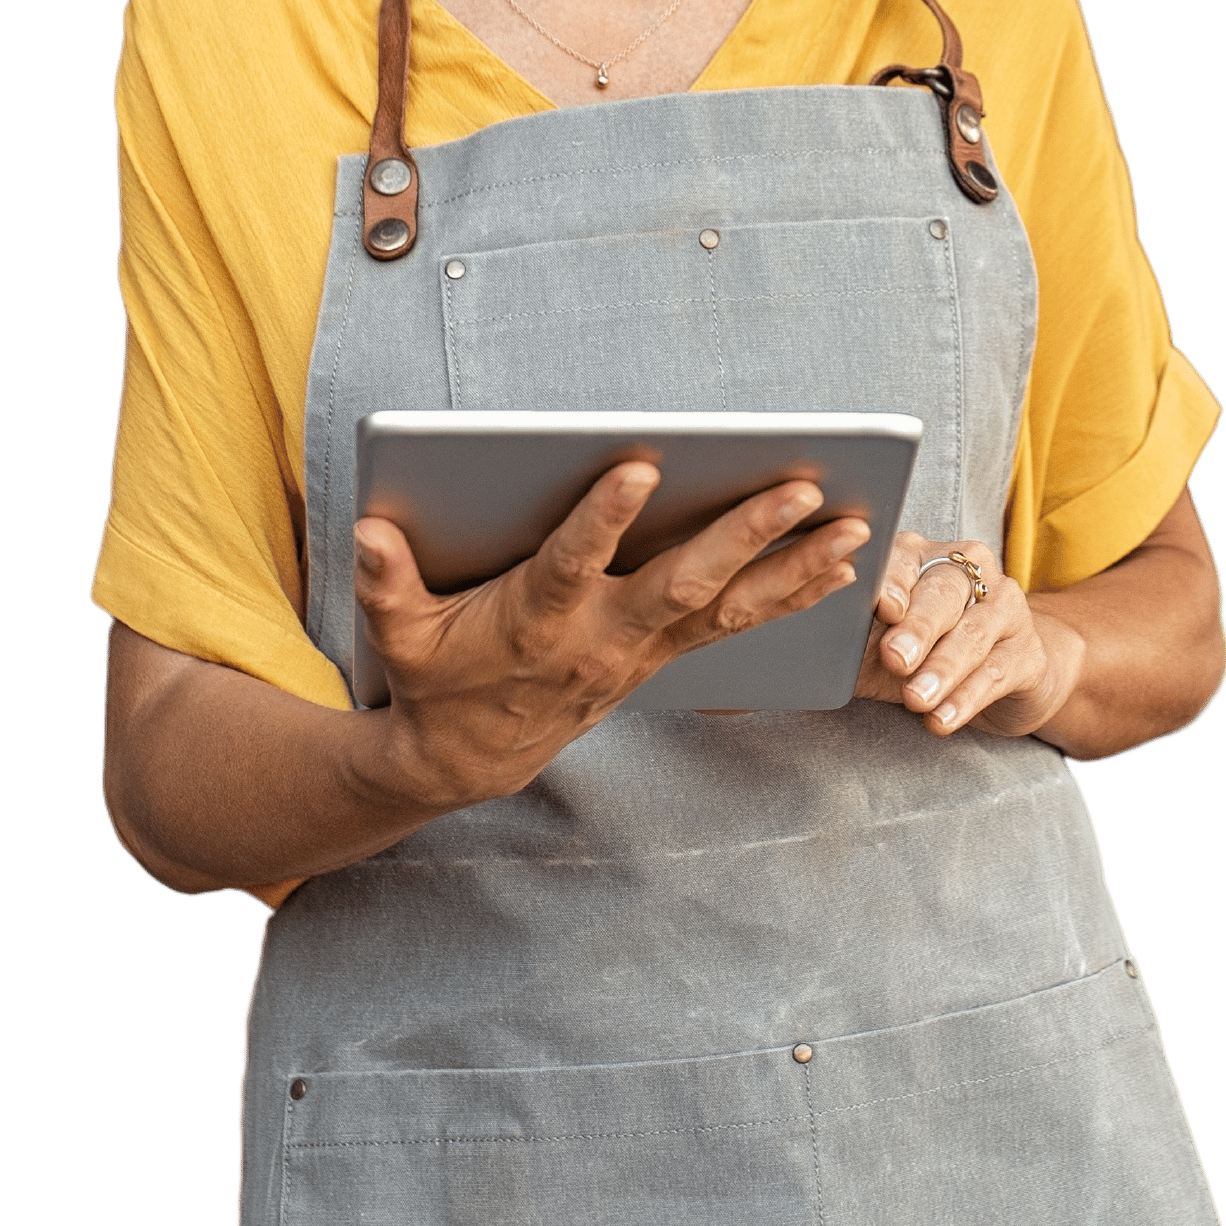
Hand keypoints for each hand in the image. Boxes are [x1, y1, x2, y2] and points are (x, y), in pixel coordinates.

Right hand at [355, 462, 868, 807]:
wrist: (470, 760)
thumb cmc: (435, 677)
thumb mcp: (399, 634)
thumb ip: (386, 582)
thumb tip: (369, 530)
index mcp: (538, 619)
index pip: (573, 562)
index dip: (604, 518)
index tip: (641, 465)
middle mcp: (604, 636)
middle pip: (683, 581)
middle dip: (745, 534)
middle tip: (801, 487)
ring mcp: (643, 649)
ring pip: (731, 605)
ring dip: (795, 567)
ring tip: (855, 526)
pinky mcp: (665, 655)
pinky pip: (740, 624)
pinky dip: (793, 595)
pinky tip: (843, 565)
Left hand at [862, 532, 1082, 738]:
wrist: (999, 677)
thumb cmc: (924, 652)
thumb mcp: (881, 641)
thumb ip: (853, 635)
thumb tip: (811, 644)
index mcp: (924, 557)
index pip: (907, 557)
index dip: (895, 581)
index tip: (883, 608)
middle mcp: (971, 572)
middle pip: (944, 592)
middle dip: (918, 628)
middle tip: (895, 659)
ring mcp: (1006, 609)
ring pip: (973, 634)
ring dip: (942, 668)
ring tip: (917, 699)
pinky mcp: (1028, 652)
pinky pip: (996, 673)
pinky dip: (966, 698)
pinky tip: (943, 719)